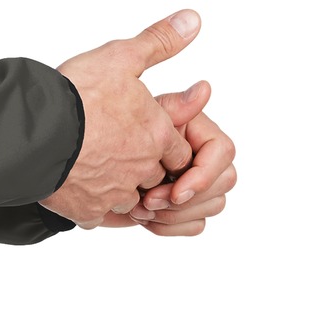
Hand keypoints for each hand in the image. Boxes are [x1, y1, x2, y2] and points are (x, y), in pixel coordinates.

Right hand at [37, 9, 201, 229]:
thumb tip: (193, 19)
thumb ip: (159, 42)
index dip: (161, 142)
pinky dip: (90, 203)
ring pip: (128, 198)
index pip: (177, 149)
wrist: (34, 129)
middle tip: (116, 149)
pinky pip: (98, 215)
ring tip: (94, 165)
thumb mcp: (122, 56)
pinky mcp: (88, 210)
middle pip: (154, 177)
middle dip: (142, 168)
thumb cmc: (77, 92)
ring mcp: (115, 192)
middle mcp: (142, 167)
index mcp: (156, 132)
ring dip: (117, 186)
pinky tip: (77, 185)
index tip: (141, 134)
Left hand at [113, 86, 236, 236]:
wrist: (90, 161)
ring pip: (211, 207)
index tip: (175, 191)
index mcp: (198, 131)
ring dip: (174, 213)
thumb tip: (204, 87)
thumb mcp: (142, 113)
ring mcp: (197, 184)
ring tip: (139, 208)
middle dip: (186, 199)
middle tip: (148, 201)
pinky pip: (194, 225)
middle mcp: (204, 157)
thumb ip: (175, 106)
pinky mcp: (184, 207)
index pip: (223, 152)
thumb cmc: (114, 128)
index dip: (203, 175)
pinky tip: (144, 218)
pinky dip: (169, 226)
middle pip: (223, 183)